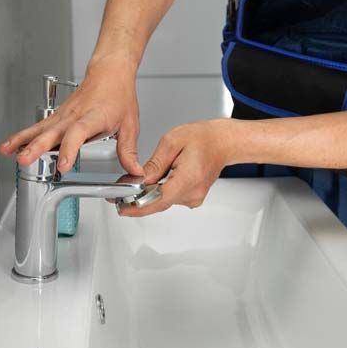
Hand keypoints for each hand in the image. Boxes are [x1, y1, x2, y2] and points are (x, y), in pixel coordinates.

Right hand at [0, 56, 142, 174]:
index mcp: (93, 117)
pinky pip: (38, 127)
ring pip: (40, 128)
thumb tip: (135, 172)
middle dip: (36, 147)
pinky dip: (23, 135)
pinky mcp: (57, 116)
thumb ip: (129, 152)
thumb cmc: (119, 95)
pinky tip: (10, 146)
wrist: (110, 72)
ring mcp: (63, 115)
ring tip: (8, 153)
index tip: (64, 164)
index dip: (70, 149)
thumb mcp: (130, 126)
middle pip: (52, 132)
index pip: (78, 134)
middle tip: (24, 160)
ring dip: (23, 140)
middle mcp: (74, 116)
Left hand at [117, 118, 239, 216]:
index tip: (123, 209)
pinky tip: (163, 177)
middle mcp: (193, 192)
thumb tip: (140, 180)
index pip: (159, 200)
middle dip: (140, 195)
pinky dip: (162, 191)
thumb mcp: (172, 142)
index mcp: (188, 178)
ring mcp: (194, 198)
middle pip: (159, 201)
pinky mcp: (193, 198)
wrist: (222, 143)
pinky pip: (171, 198)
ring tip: (154, 172)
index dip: (138, 207)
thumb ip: (155, 164)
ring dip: (152, 191)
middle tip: (127, 184)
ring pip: (164, 200)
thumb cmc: (202, 138)